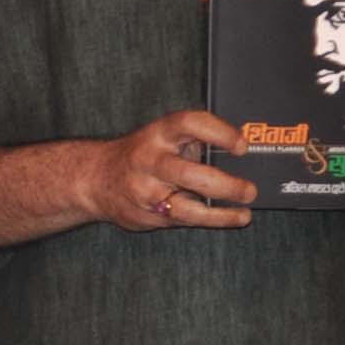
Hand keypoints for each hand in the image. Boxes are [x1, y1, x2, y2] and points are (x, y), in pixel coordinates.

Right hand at [82, 110, 254, 232]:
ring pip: (187, 207)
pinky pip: (184, 220)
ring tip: (244, 213)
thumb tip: (240, 153)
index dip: (219, 133)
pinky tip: (232, 218)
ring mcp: (147, 190)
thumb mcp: (164, 137)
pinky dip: (212, 220)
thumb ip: (195, 140)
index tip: (241, 146)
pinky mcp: (148, 214)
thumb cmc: (142, 155)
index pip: (191, 124)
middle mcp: (150, 160)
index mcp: (159, 133)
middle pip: (190, 174)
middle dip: (224, 185)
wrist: (96, 178)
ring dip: (220, 212)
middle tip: (249, 189)